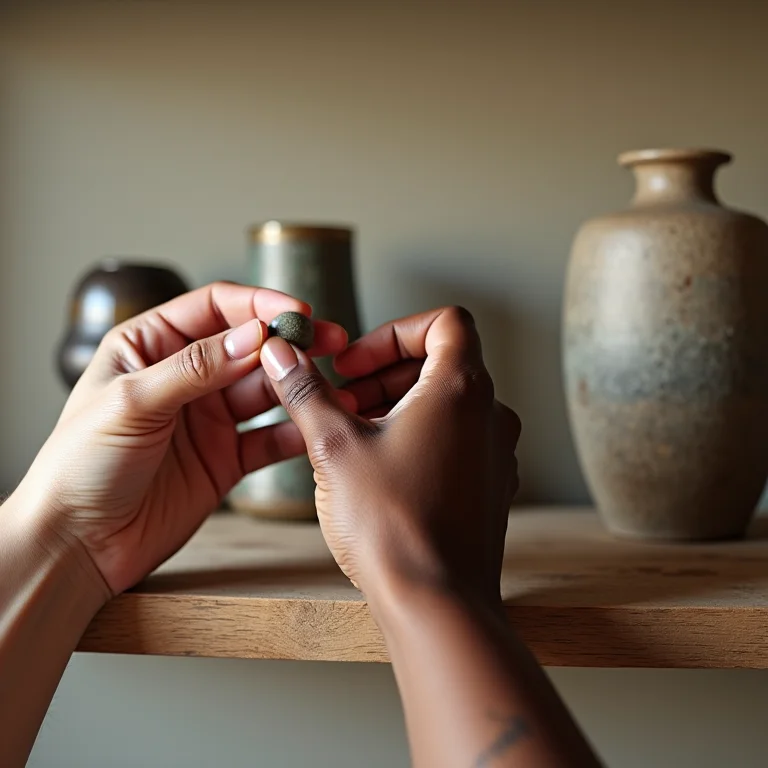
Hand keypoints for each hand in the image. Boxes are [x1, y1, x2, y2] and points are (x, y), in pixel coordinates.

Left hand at [13, 282, 349, 596]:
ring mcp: (208, 418)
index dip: (258, 305)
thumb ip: (195, 367)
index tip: (297, 313)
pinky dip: (295, 431)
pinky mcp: (225, 458)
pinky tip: (317, 426)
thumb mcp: (133, 402)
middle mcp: (184, 377)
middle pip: (248, 347)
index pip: (214, 309)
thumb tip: (253, 335)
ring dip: (297, 386)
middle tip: (330, 342)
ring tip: (330, 386)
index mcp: (150, 346)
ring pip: (264, 390)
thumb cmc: (81, 466)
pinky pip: (268, 439)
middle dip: (289, 343)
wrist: (79, 544)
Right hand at [260, 306, 520, 605]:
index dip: (393, 332)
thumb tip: (280, 352)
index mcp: (461, 389)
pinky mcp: (490, 486)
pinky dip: (419, 437)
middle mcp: (491, 415)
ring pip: (447, 405)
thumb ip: (306, 391)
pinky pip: (456, 441)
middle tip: (342, 398)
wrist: (436, 603)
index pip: (445, 322)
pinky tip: (379, 468)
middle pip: (441, 363)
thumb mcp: (334, 447)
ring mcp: (496, 453)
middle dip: (384, 372)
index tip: (354, 362)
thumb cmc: (391, 524)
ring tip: (352, 434)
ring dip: (398, 406)